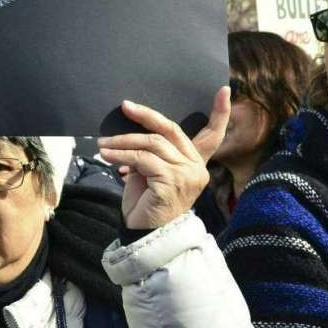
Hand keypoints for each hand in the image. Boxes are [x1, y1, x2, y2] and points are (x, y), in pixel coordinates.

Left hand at [97, 87, 229, 229]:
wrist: (145, 236)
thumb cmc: (147, 205)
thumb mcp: (151, 173)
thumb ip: (152, 154)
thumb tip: (132, 135)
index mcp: (195, 164)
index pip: (213, 135)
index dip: (220, 113)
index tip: (224, 90)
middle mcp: (196, 168)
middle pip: (171, 130)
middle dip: (147, 116)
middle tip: (126, 107)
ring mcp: (185, 175)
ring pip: (152, 144)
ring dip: (124, 141)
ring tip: (104, 144)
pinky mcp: (170, 182)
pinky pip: (142, 160)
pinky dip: (122, 155)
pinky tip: (107, 155)